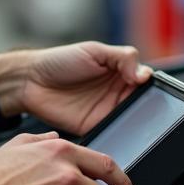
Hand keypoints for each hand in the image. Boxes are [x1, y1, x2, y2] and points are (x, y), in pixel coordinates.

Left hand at [0, 41, 152, 135]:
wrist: (30, 81)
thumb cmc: (60, 61)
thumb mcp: (94, 51)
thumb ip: (123, 58)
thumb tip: (145, 75)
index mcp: (120, 72)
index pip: (145, 80)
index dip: (152, 85)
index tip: (152, 88)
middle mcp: (116, 92)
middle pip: (142, 102)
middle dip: (148, 105)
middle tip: (147, 105)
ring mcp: (107, 110)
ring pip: (132, 119)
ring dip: (137, 120)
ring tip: (136, 117)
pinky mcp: (95, 127)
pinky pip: (113, 133)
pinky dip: (120, 133)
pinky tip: (122, 129)